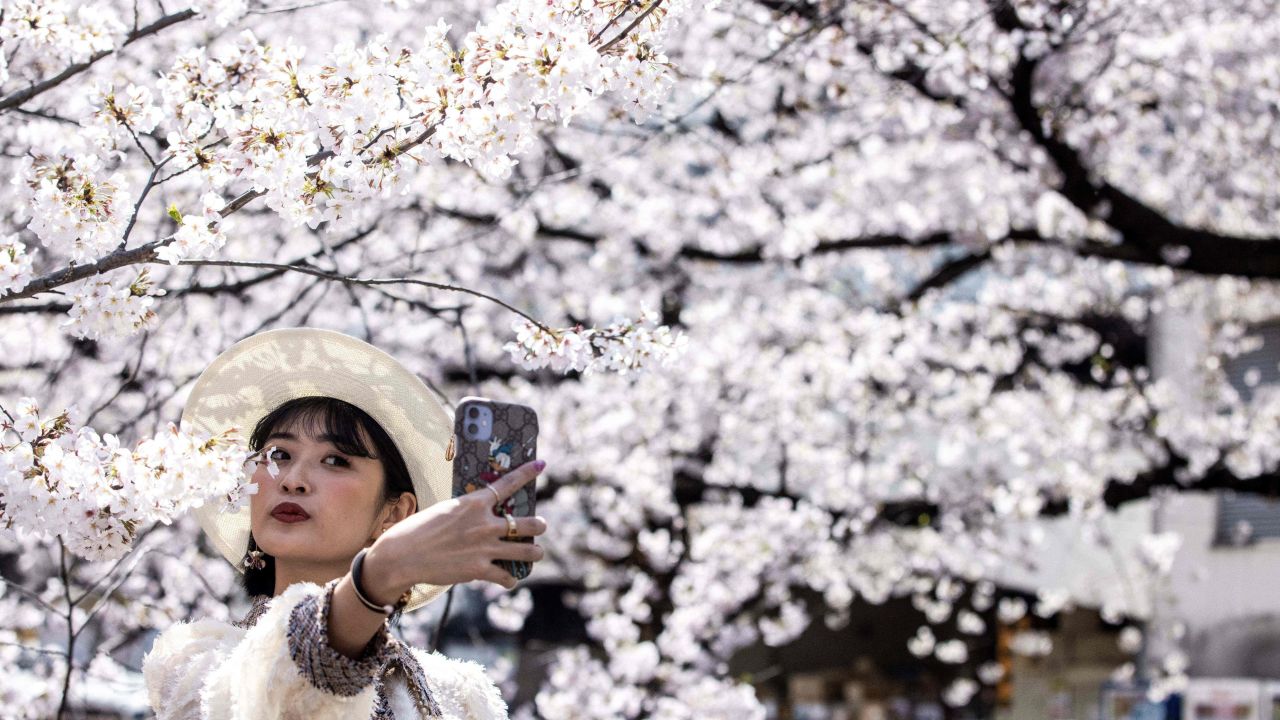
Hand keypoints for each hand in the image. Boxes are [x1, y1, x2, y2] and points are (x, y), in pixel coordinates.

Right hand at [363, 459, 547, 597]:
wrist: (402, 556)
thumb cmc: (418, 530)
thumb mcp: (445, 511)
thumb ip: (468, 512)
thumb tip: (483, 516)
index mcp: (474, 503)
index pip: (507, 483)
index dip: (527, 473)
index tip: (541, 464)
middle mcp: (485, 524)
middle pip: (530, 523)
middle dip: (540, 525)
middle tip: (540, 526)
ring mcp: (485, 547)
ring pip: (529, 551)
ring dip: (535, 552)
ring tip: (535, 552)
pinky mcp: (479, 569)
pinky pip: (507, 576)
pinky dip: (510, 578)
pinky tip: (509, 578)